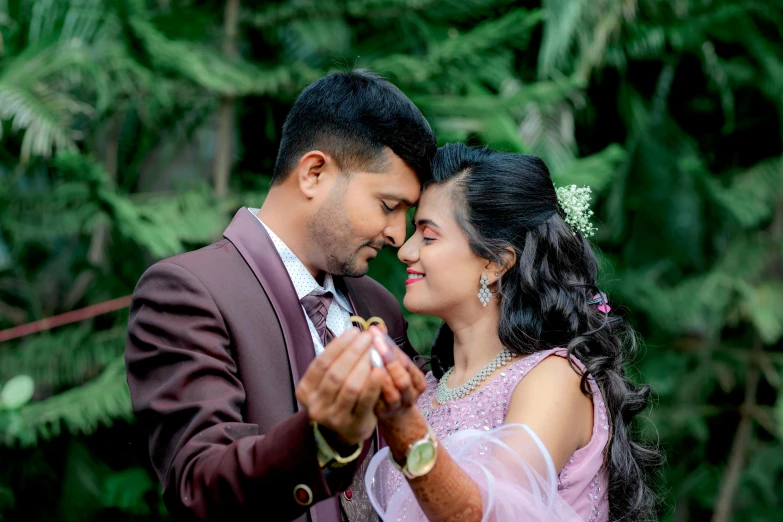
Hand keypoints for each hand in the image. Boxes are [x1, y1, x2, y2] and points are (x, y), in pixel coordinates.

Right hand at [295, 328, 385, 445]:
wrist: (343, 431)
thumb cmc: (338, 397)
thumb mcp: (331, 379)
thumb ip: (339, 358)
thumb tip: (357, 331)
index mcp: (305, 390)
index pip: (321, 363)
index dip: (339, 345)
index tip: (355, 331)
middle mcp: (315, 405)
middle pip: (336, 374)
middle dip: (354, 352)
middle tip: (368, 338)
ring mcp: (333, 418)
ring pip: (350, 387)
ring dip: (364, 365)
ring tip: (375, 351)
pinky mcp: (353, 426)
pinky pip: (365, 402)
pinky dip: (373, 385)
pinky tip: (381, 371)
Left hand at [368, 326, 426, 419]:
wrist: (392, 415)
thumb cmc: (391, 384)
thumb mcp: (393, 366)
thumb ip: (387, 348)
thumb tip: (378, 325)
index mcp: (417, 381)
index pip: (407, 362)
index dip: (390, 347)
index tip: (375, 331)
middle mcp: (410, 395)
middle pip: (403, 379)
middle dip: (387, 359)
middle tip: (371, 341)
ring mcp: (397, 407)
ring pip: (392, 394)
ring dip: (377, 376)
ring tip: (365, 359)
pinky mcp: (383, 415)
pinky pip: (376, 405)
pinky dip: (367, 391)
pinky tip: (354, 378)